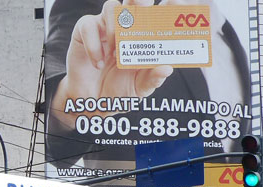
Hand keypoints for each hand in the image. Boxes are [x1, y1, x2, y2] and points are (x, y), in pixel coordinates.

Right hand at [51, 0, 172, 128]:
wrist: (91, 101)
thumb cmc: (118, 90)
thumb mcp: (139, 88)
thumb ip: (152, 79)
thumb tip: (166, 69)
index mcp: (145, 35)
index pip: (160, 12)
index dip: (170, 5)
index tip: (177, 4)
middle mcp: (126, 26)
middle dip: (141, 0)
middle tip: (144, 9)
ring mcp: (105, 26)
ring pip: (111, 7)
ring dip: (114, 29)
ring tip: (114, 54)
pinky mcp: (85, 31)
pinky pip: (89, 26)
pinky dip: (93, 45)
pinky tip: (98, 62)